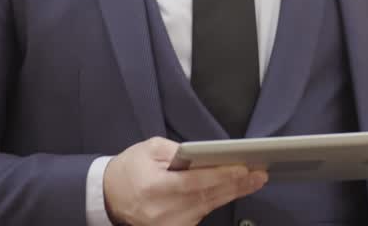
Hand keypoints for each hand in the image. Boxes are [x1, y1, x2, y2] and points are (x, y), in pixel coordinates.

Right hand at [103, 137, 267, 225]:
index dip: (221, 176)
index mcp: (155, 188)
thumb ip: (177, 151)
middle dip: (236, 185)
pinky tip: (231, 190)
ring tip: (252, 181)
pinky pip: (199, 214)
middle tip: (259, 175)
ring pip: (206, 207)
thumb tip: (206, 154)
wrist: (109, 196)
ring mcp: (168, 225)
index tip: (243, 168)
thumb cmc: (130, 169)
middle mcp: (162, 211)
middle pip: (207, 197)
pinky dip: (215, 201)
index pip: (195, 182)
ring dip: (231, 193)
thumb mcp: (149, 149)